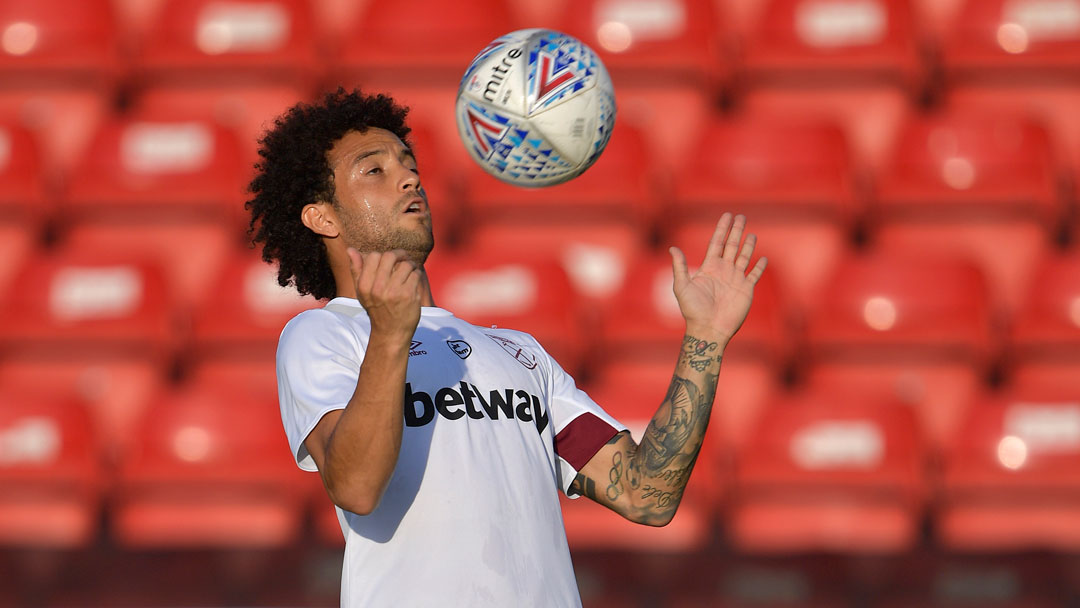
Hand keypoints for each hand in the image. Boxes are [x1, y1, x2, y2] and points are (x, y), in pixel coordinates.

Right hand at [347, 248, 422, 338]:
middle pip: (390, 256)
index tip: (389, 261)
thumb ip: (356, 270)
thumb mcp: (362, 292)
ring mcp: (394, 292)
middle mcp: (378, 288)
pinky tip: (413, 281)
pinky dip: (416, 274)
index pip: (373, 256)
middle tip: (403, 259)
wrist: (391, 332)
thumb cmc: (377, 309)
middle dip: (399, 255)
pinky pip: (415, 274)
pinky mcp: (409, 295)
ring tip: (410, 270)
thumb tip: (350, 249)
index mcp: (365, 286)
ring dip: (410, 265)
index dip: (383, 256)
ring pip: (406, 264)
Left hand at [669, 213, 766, 346]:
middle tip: (741, 216)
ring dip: (748, 245)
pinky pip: (754, 274)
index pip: (717, 243)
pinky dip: (759, 266)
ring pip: (744, 257)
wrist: (708, 329)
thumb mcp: (682, 286)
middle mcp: (723, 271)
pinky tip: (763, 258)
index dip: (722, 229)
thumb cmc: (693, 310)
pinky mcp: (746, 289)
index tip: (727, 215)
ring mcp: (735, 279)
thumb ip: (680, 267)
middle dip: (736, 231)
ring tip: (751, 233)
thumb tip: (672, 248)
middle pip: (731, 245)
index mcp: (709, 268)